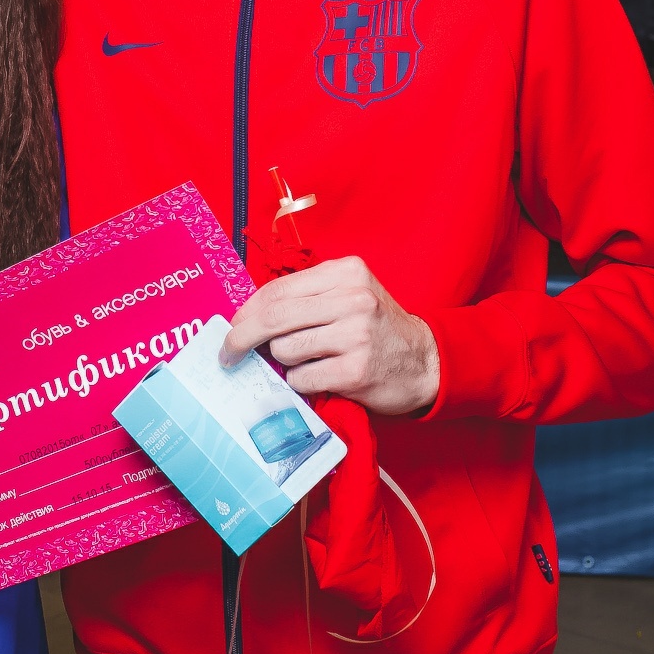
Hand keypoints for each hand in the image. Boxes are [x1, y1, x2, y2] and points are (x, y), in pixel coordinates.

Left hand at [220, 256, 439, 415]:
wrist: (426, 361)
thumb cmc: (377, 328)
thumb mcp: (349, 295)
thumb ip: (306, 297)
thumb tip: (247, 315)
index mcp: (346, 272)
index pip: (279, 289)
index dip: (247, 310)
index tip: (232, 326)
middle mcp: (352, 299)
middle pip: (274, 317)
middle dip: (242, 337)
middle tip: (228, 353)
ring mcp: (356, 335)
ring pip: (285, 350)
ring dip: (286, 362)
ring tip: (311, 361)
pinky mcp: (356, 371)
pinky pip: (302, 378)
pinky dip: (303, 382)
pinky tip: (323, 377)